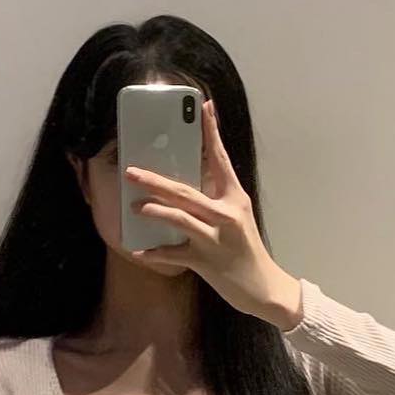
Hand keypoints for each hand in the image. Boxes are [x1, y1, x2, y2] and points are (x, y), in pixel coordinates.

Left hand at [124, 98, 303, 327]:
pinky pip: (173, 253)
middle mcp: (226, 214)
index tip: (203, 107)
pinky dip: (155, 252)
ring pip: (179, 217)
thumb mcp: (236, 219)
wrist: (264, 287)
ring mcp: (216, 238)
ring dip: (153, 210)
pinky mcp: (206, 261)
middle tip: (131, 171)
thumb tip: (184, 185)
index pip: (220, 159)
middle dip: (154, 180)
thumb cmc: (245, 250)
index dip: (211, 132)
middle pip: (185, 190)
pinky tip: (140, 250)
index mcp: (235, 198)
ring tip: (136, 207)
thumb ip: (215, 200)